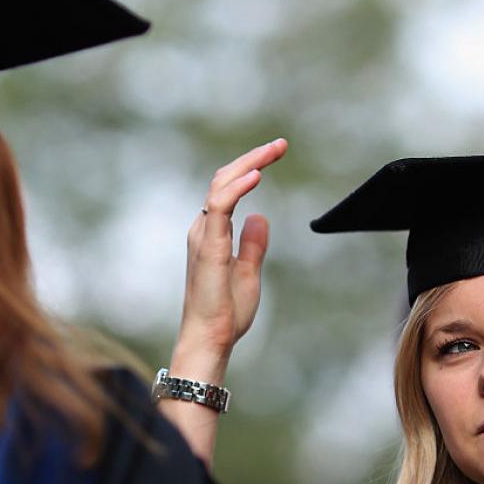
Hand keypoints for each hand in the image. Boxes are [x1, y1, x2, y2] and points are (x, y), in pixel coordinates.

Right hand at [173, 138, 287, 380]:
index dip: (250, 168)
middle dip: (252, 158)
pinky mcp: (209, 245)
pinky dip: (237, 187)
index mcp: (212, 234)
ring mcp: (203, 235)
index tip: (275, 154)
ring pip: (220, 185)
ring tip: (272, 151)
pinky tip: (257, 175)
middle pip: (223, 179)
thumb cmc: (226, 313)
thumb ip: (253, 244)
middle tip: (279, 144)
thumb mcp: (248, 273)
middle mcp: (203, 229)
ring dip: (248, 164)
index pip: (228, 189)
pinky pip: (220, 206)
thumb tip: (260, 216)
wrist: (211, 338)